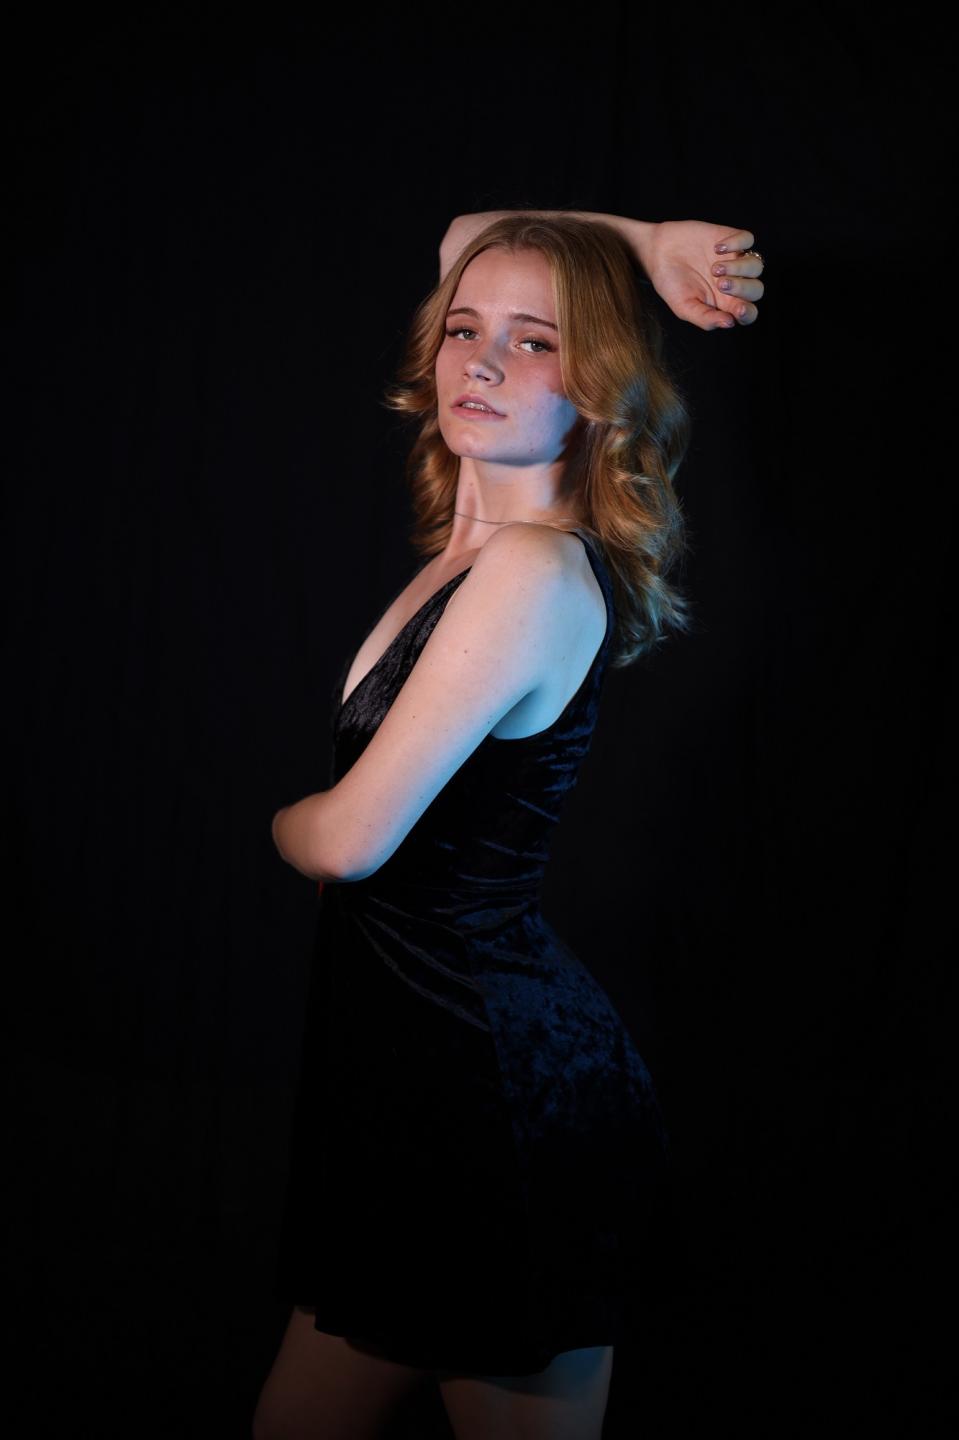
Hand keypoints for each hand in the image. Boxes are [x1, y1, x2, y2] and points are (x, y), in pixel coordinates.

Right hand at [636, 220, 765, 330]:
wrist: (658, 252)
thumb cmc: (670, 283)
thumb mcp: (683, 307)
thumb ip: (705, 318)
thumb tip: (729, 323)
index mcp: (725, 304)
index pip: (748, 313)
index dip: (748, 313)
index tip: (738, 309)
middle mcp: (734, 283)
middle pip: (756, 290)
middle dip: (742, 288)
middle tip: (720, 283)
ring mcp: (734, 260)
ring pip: (756, 266)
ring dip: (739, 268)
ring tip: (715, 267)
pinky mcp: (731, 239)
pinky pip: (748, 239)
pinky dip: (737, 243)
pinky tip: (717, 247)